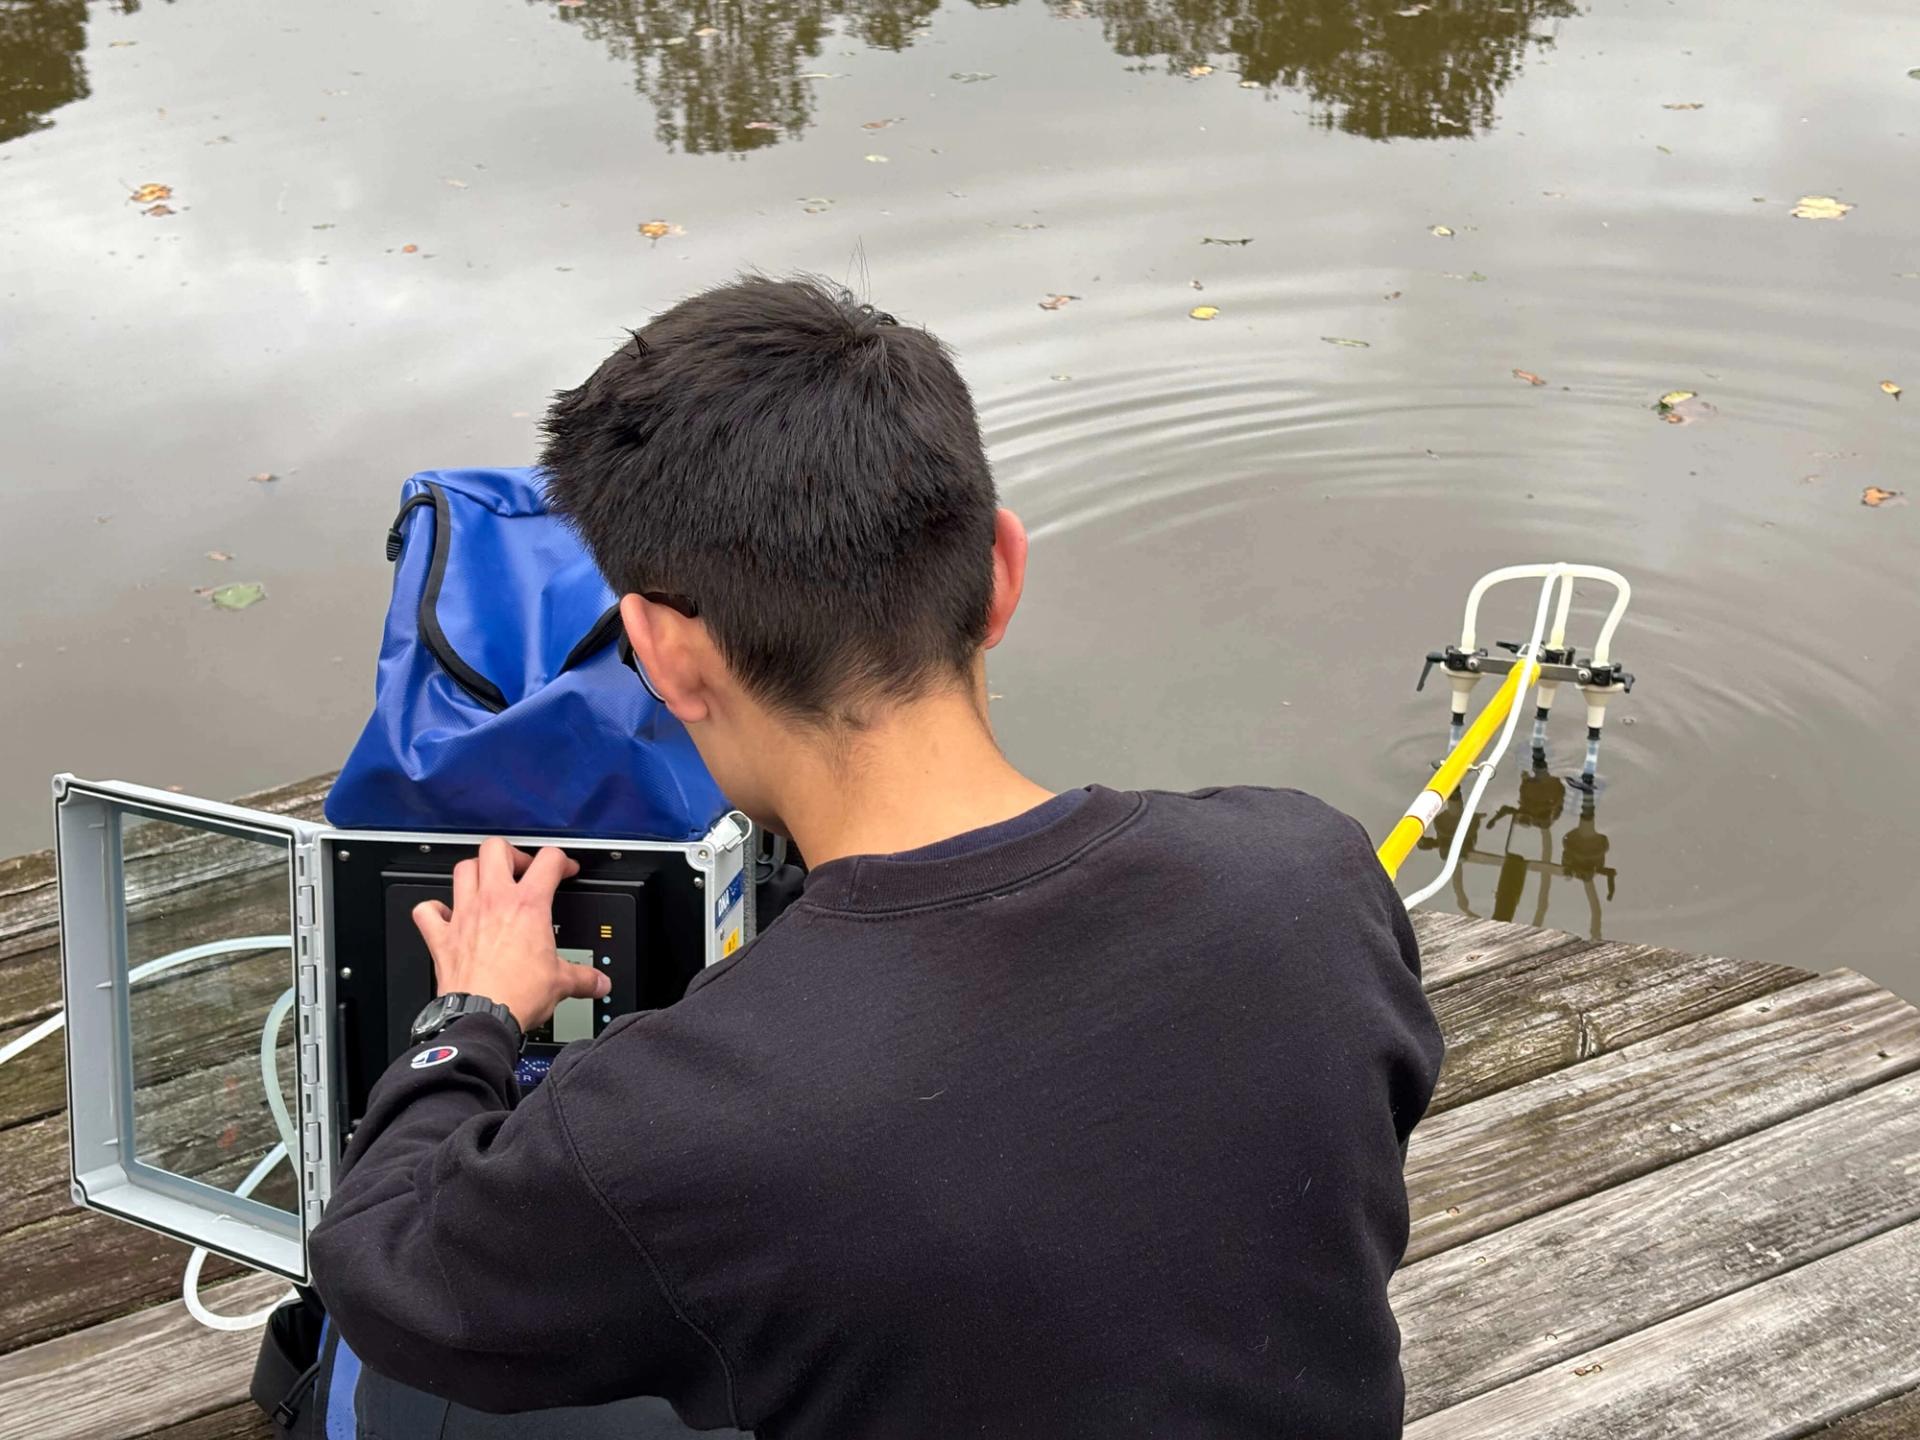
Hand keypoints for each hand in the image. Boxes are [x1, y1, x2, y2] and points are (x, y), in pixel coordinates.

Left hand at [411, 838, 607, 1031]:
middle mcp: (493, 902)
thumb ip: (584, 978)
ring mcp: (464, 916)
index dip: (561, 861)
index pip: (548, 861)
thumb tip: (599, 982)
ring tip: (486, 884)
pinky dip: (433, 909)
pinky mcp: (442, 937)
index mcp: (528, 906)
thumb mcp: (561, 983)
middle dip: (510, 854)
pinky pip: (426, 911)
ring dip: (474, 871)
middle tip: (519, 870)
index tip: (564, 871)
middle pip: (495, 849)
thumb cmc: (517, 996)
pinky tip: (444, 914)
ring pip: (462, 869)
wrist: (482, 1017)